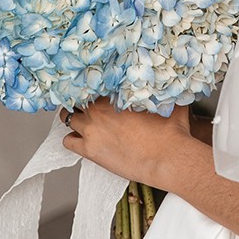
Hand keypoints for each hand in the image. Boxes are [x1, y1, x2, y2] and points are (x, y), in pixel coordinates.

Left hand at [60, 98, 192, 187]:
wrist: (168, 158)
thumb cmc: (170, 131)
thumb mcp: (167, 102)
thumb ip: (161, 90)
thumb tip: (167, 80)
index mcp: (114, 96)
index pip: (93, 85)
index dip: (95, 89)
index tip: (98, 93)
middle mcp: (98, 111)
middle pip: (77, 99)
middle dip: (82, 101)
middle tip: (88, 107)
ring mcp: (91, 131)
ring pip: (67, 118)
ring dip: (74, 118)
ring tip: (83, 122)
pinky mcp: (89, 151)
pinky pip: (67, 142)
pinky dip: (72, 140)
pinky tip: (82, 141)